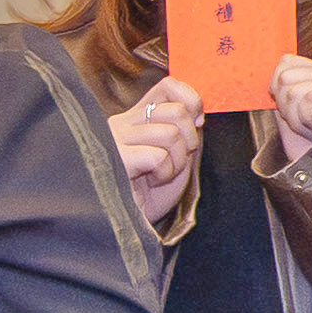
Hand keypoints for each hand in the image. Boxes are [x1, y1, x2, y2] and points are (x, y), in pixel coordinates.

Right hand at [112, 74, 201, 225]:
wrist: (125, 226)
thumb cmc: (148, 194)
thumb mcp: (173, 155)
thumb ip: (182, 131)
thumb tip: (196, 114)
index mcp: (135, 119)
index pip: (168, 86)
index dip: (191, 99)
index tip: (196, 123)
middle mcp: (122, 122)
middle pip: (176, 111)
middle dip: (189, 139)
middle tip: (176, 160)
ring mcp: (115, 138)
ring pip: (170, 133)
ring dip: (176, 161)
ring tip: (160, 175)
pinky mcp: (115, 157)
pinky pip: (157, 155)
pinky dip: (164, 172)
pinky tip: (151, 182)